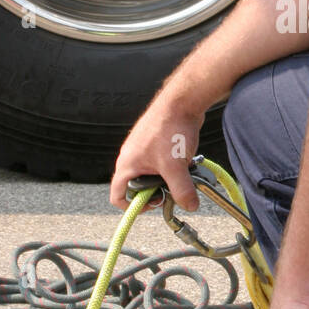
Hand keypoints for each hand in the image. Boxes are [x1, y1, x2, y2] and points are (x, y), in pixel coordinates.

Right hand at [109, 94, 204, 210]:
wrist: (182, 102)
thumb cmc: (170, 129)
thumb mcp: (176, 166)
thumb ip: (182, 190)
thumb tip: (190, 206)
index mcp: (127, 165)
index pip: (117, 196)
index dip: (132, 207)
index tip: (154, 204)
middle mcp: (132, 157)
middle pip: (138, 187)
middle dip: (155, 192)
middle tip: (171, 190)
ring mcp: (144, 150)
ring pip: (153, 174)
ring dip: (168, 179)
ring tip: (183, 174)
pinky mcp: (157, 143)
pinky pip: (162, 163)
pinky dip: (174, 167)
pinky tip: (187, 162)